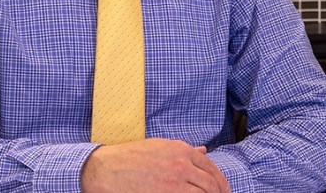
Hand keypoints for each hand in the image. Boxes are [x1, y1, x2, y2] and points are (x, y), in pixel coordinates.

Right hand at [81, 138, 230, 192]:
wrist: (110, 169)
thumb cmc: (134, 157)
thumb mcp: (161, 147)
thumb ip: (184, 150)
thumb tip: (204, 151)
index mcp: (181, 150)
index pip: (211, 168)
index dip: (221, 182)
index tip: (224, 190)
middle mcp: (181, 165)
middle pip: (211, 185)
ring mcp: (175, 183)